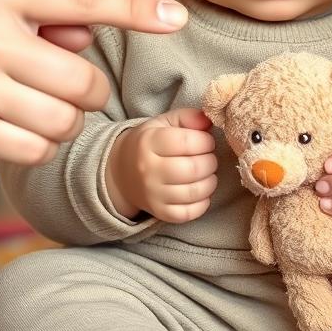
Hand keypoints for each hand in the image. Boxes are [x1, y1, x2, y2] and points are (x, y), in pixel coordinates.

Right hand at [106, 108, 216, 222]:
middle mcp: (148, 170)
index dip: (206, 141)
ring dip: (210, 181)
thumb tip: (209, 122)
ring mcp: (153, 194)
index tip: (206, 141)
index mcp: (149, 142)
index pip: (187, 141)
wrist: (121, 171)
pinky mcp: (159, 212)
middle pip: (193, 169)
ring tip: (206, 173)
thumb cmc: (150, 143)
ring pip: (194, 192)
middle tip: (208, 158)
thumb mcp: (164, 122)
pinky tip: (200, 191)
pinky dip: (202, 203)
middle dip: (210, 162)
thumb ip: (188, 117)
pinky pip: (189, 213)